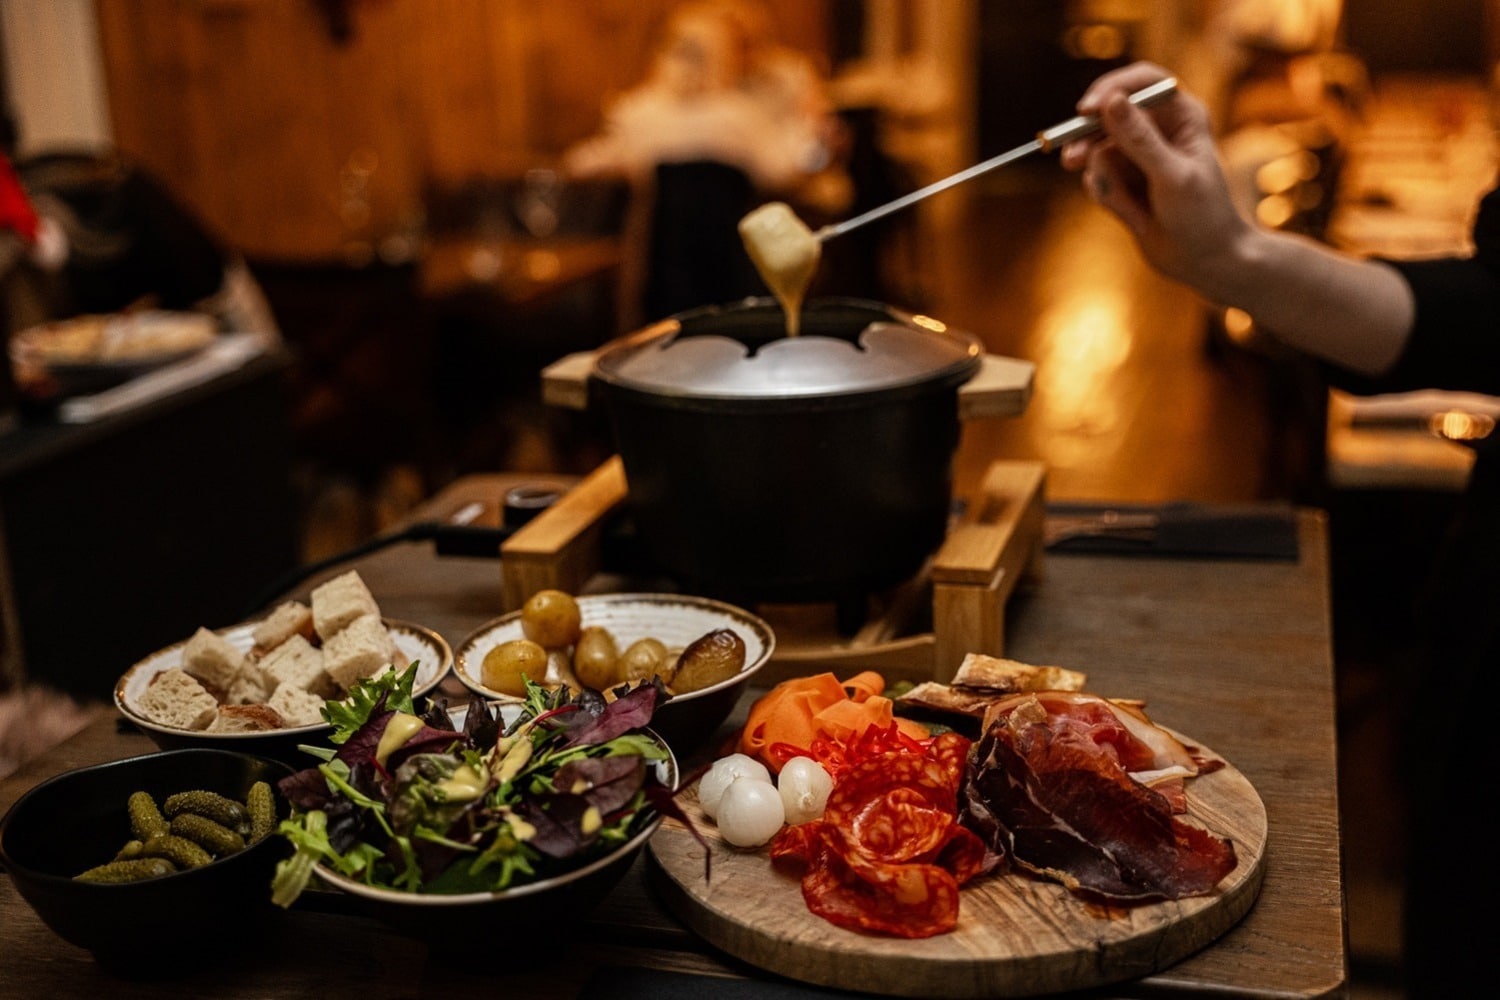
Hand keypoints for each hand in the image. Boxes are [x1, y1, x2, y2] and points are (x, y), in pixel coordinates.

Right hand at [1059, 62, 1250, 297]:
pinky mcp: (1124, 181)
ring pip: (1098, 150)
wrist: (1205, 260)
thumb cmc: (1202, 215)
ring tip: (1120, 202)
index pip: (1142, 82)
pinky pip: (1098, 177)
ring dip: (1100, 175)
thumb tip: (1110, 101)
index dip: (1112, 88)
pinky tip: (1133, 216)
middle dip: (1088, 137)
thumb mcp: (1171, 175)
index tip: (1087, 110)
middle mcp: (1158, 129)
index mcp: (1181, 115)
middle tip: (1070, 158)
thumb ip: (1139, 139)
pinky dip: (1106, 194)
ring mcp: (1138, 156)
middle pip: (1108, 114)